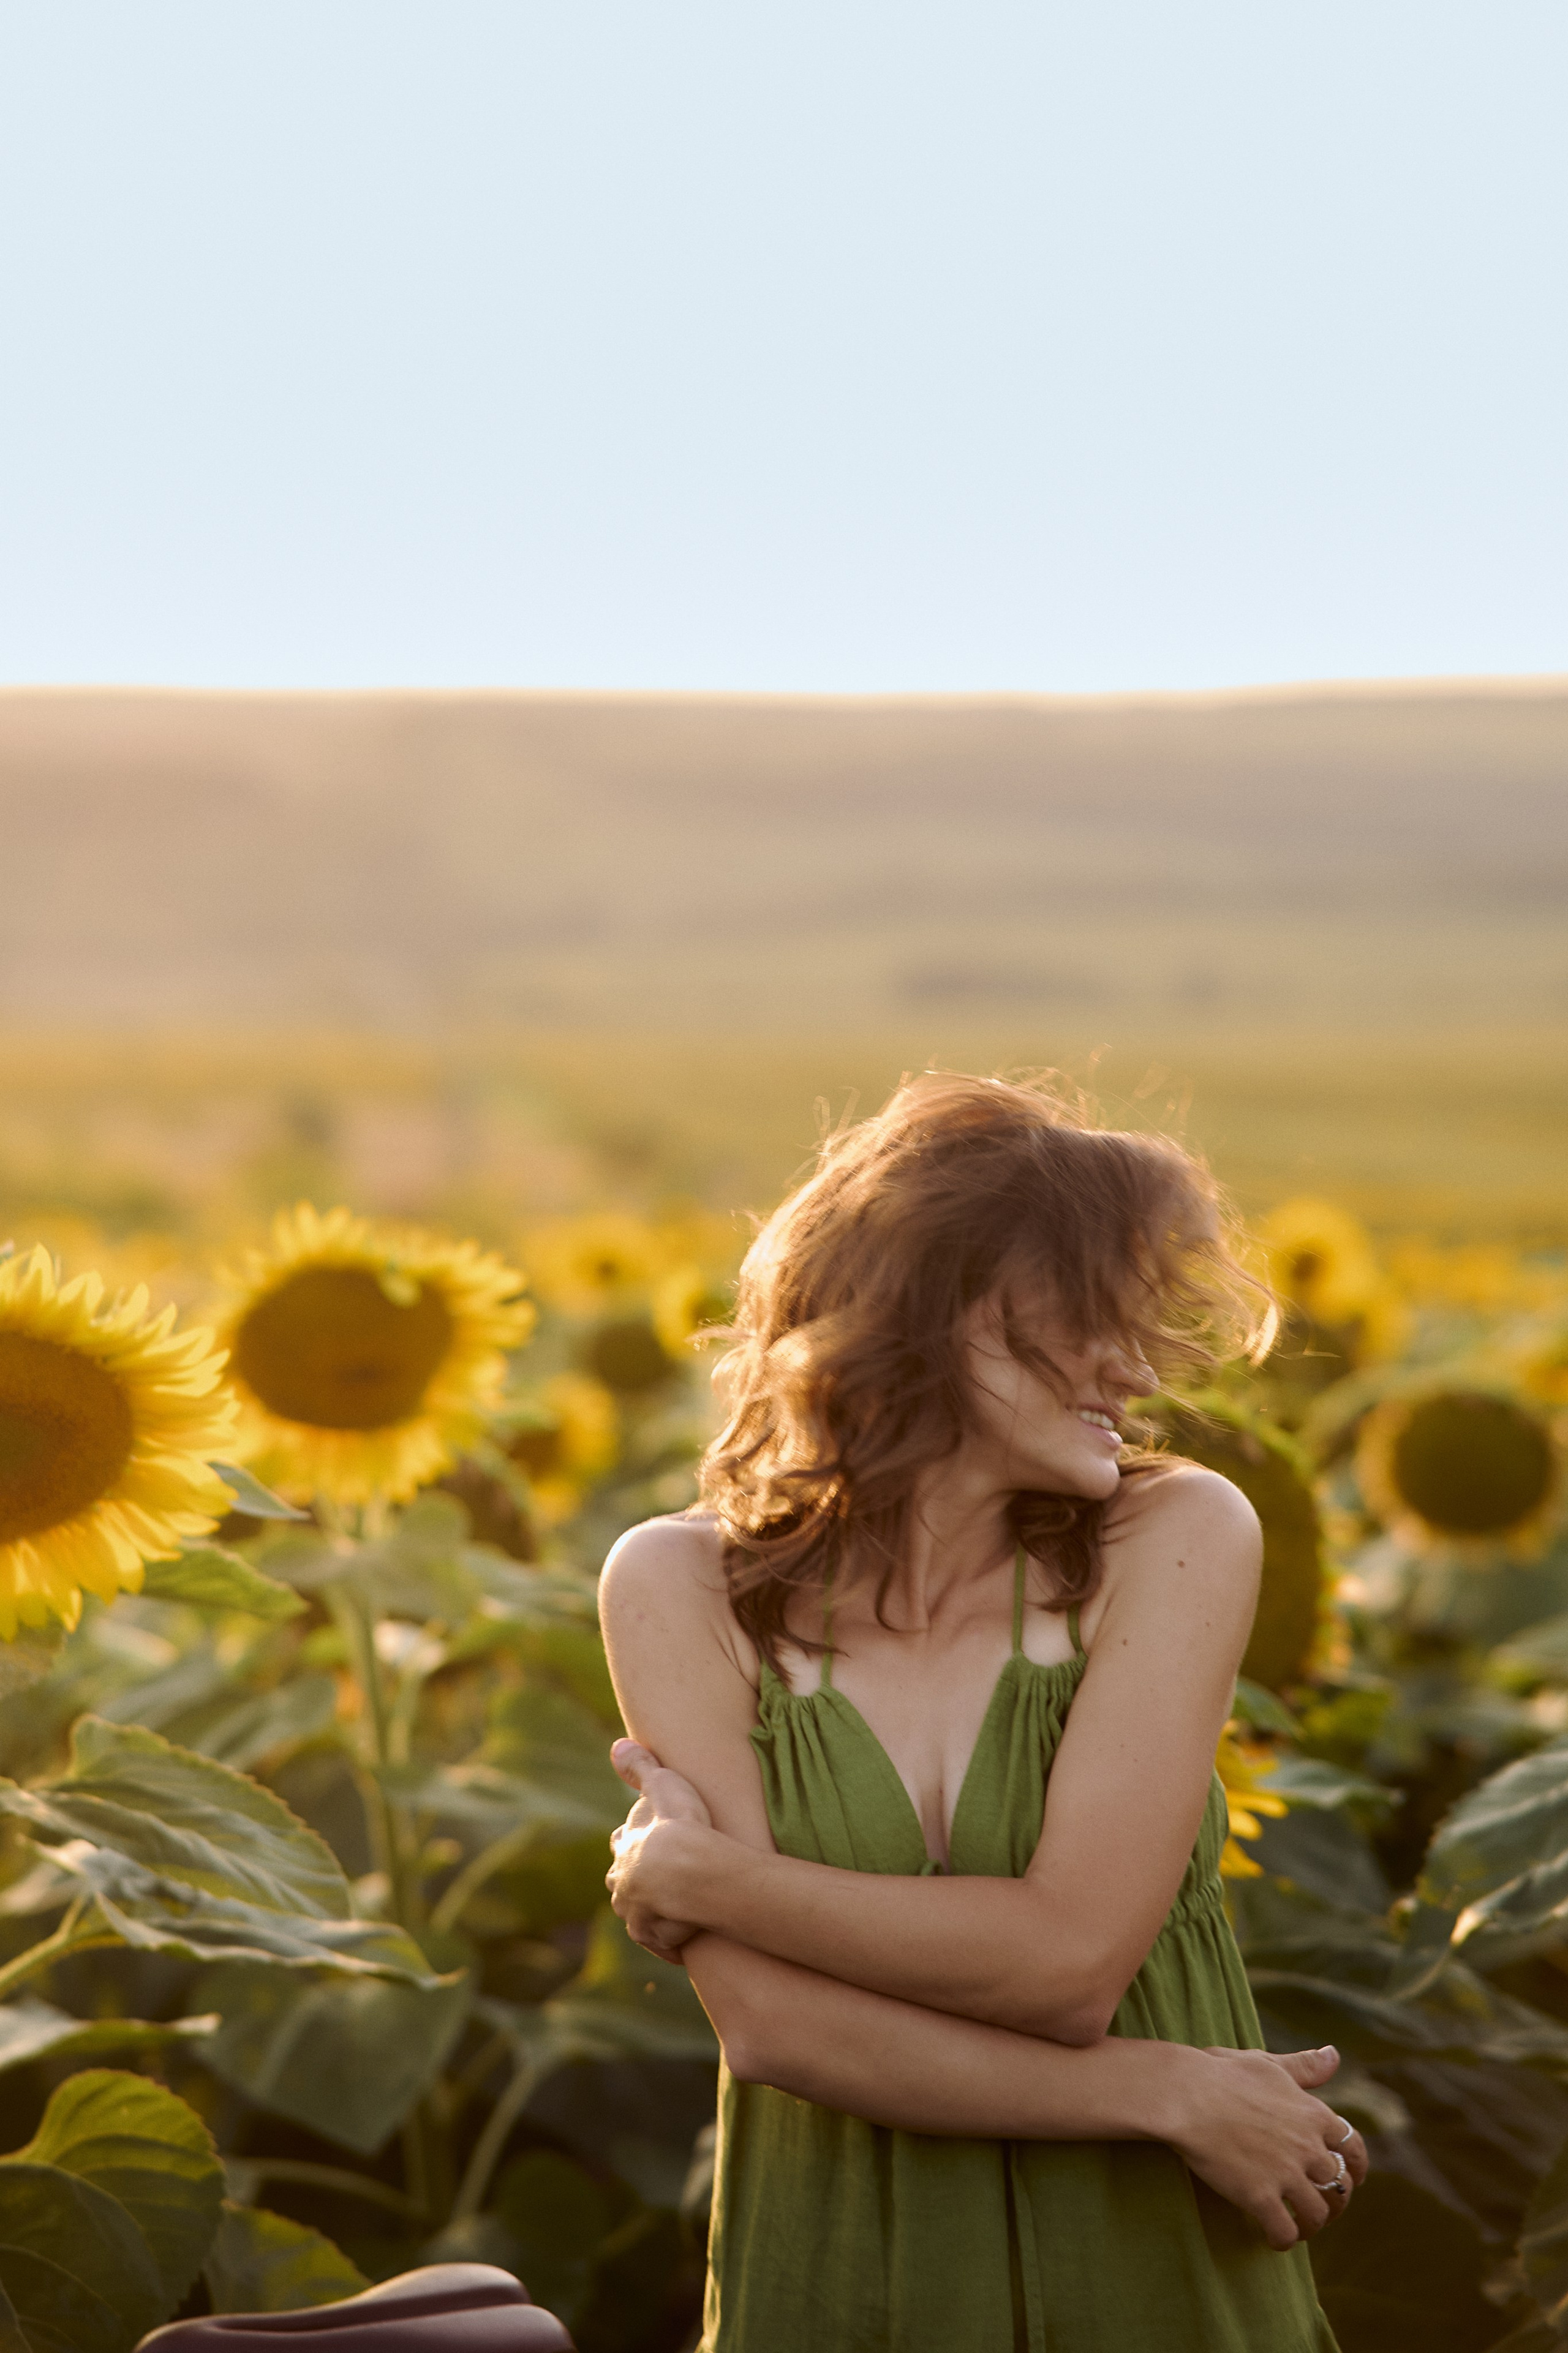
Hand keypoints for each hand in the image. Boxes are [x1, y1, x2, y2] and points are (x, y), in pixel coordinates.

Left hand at [606, 1738, 713, 1961]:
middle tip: (655, 1886)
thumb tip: (617, 1745)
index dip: (632, 1846)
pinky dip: (669, 1940)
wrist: (689, 1868)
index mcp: (625, 1848)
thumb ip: (640, 1766)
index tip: (645, 1847)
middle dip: (633, 1885)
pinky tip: (683, 1939)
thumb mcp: (660, 1784)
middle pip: (622, 1885)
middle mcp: (621, 1881)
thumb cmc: (679, 1823)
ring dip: (651, 1915)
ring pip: (637, 1916)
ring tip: (670, 1914)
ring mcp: (634, 1910)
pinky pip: (659, 1941)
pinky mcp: (651, 1934)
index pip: (621, 1846)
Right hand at [1166, 2043, 1368, 2250]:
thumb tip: (1334, 2054)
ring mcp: (1286, 2174)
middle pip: (1339, 2186)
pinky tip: (1272, 2238)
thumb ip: (1304, 2067)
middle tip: (1321, 2207)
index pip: (1352, 2147)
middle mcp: (1307, 2147)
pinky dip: (1283, 2240)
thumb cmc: (1222, 2074)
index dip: (1357, 2167)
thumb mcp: (1268, 2064)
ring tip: (1299, 2227)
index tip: (1353, 2178)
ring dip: (1312, 2224)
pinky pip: (1285, 2232)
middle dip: (1335, 2201)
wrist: (1186, 2095)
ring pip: (1317, 2214)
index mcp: (1313, 2114)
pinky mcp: (1260, 2197)